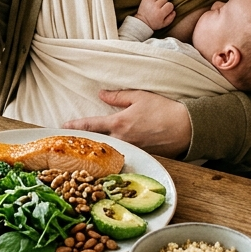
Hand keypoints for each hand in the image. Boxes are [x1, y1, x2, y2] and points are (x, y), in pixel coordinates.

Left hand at [63, 89, 191, 158]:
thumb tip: (101, 94)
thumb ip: (118, 96)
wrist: (186, 128)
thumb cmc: (164, 109)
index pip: (92, 125)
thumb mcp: (140, 97)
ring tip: (90, 149)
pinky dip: (117, 154)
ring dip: (101, 149)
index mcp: (119, 123)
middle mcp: (123, 140)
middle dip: (85, 142)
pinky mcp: (143, 157)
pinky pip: (126, 155)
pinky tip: (113, 154)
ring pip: (111, 150)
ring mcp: (132, 150)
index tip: (64, 127)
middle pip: (97, 142)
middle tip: (73, 142)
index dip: (76, 126)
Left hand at [135, 0, 174, 30]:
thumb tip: (174, 11)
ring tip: (156, 4)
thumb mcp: (164, 24)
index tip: (166, 10)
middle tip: (161, 8)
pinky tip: (151, 2)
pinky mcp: (144, 0)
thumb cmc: (154, 24)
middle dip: (164, 4)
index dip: (169, 7)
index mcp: (160, 13)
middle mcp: (155, 6)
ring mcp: (149, 2)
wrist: (142, 22)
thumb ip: (171, 18)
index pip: (170, 5)